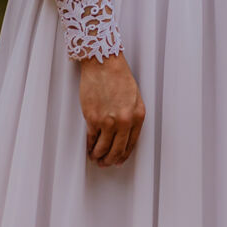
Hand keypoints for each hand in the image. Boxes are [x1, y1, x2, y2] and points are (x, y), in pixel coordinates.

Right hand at [79, 52, 145, 166]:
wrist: (104, 63)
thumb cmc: (118, 76)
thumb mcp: (134, 96)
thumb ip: (132, 116)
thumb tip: (125, 135)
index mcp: (138, 115)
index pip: (131, 144)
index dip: (123, 155)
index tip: (118, 160)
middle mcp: (124, 121)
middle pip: (117, 151)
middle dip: (110, 160)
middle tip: (105, 163)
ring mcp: (108, 121)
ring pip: (103, 149)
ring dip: (98, 156)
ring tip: (96, 157)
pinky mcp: (93, 119)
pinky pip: (91, 140)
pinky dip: (89, 147)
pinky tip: (89, 149)